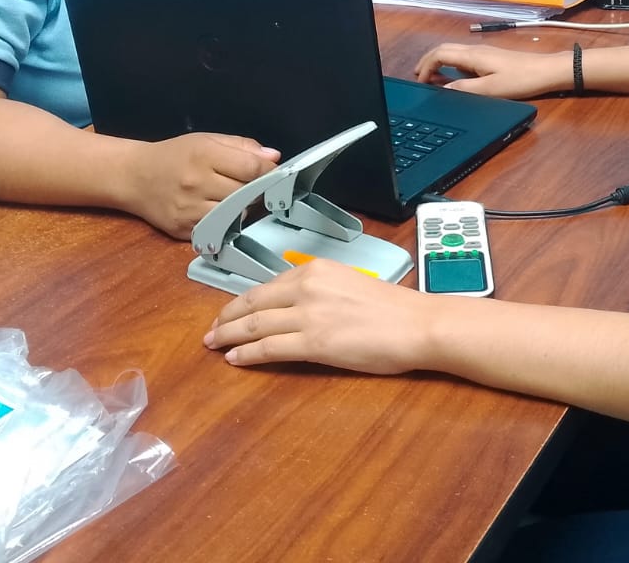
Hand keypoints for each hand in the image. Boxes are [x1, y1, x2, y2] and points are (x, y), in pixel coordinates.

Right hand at [126, 133, 279, 238]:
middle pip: (246, 194)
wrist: (134, 177)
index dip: (269, 172)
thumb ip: (242, 146)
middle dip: (258, 191)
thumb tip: (273, 158)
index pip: (251, 168)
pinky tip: (223, 213)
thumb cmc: (174, 155)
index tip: (276, 173)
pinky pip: (218, 230)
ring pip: (235, 216)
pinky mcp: (184, 231)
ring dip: (244, 209)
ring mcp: (189, 210)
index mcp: (203, 155)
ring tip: (240, 199)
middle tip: (259, 187)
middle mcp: (196, 184)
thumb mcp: (207, 140)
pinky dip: (227, 223)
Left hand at [204, 258, 434, 373]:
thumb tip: (297, 307)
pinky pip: (268, 347)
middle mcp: (307, 287)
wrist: (417, 324)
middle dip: (226, 319)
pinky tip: (235, 359)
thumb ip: (319, 292)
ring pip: (254, 325)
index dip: (242, 302)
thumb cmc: (393, 310)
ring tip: (214, 345)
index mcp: (316, 269)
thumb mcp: (349, 285)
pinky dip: (247, 353)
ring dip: (229, 336)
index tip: (229, 312)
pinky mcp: (314, 342)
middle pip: (253, 303)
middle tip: (211, 332)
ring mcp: (308, 314)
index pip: (267, 286)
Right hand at [413, 41, 570, 99]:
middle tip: (419, 75)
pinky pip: (463, 57)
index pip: (439, 54)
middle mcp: (476, 50)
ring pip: (453, 52)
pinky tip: (454, 76)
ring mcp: (484, 53)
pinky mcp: (491, 58)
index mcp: (473, 56)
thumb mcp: (490, 90)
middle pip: (444, 49)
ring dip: (439, 61)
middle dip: (428, 60)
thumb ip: (465, 89)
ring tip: (432, 76)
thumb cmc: (520, 80)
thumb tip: (443, 90)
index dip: (426, 66)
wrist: (546, 71)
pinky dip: (451, 64)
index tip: (421, 81)